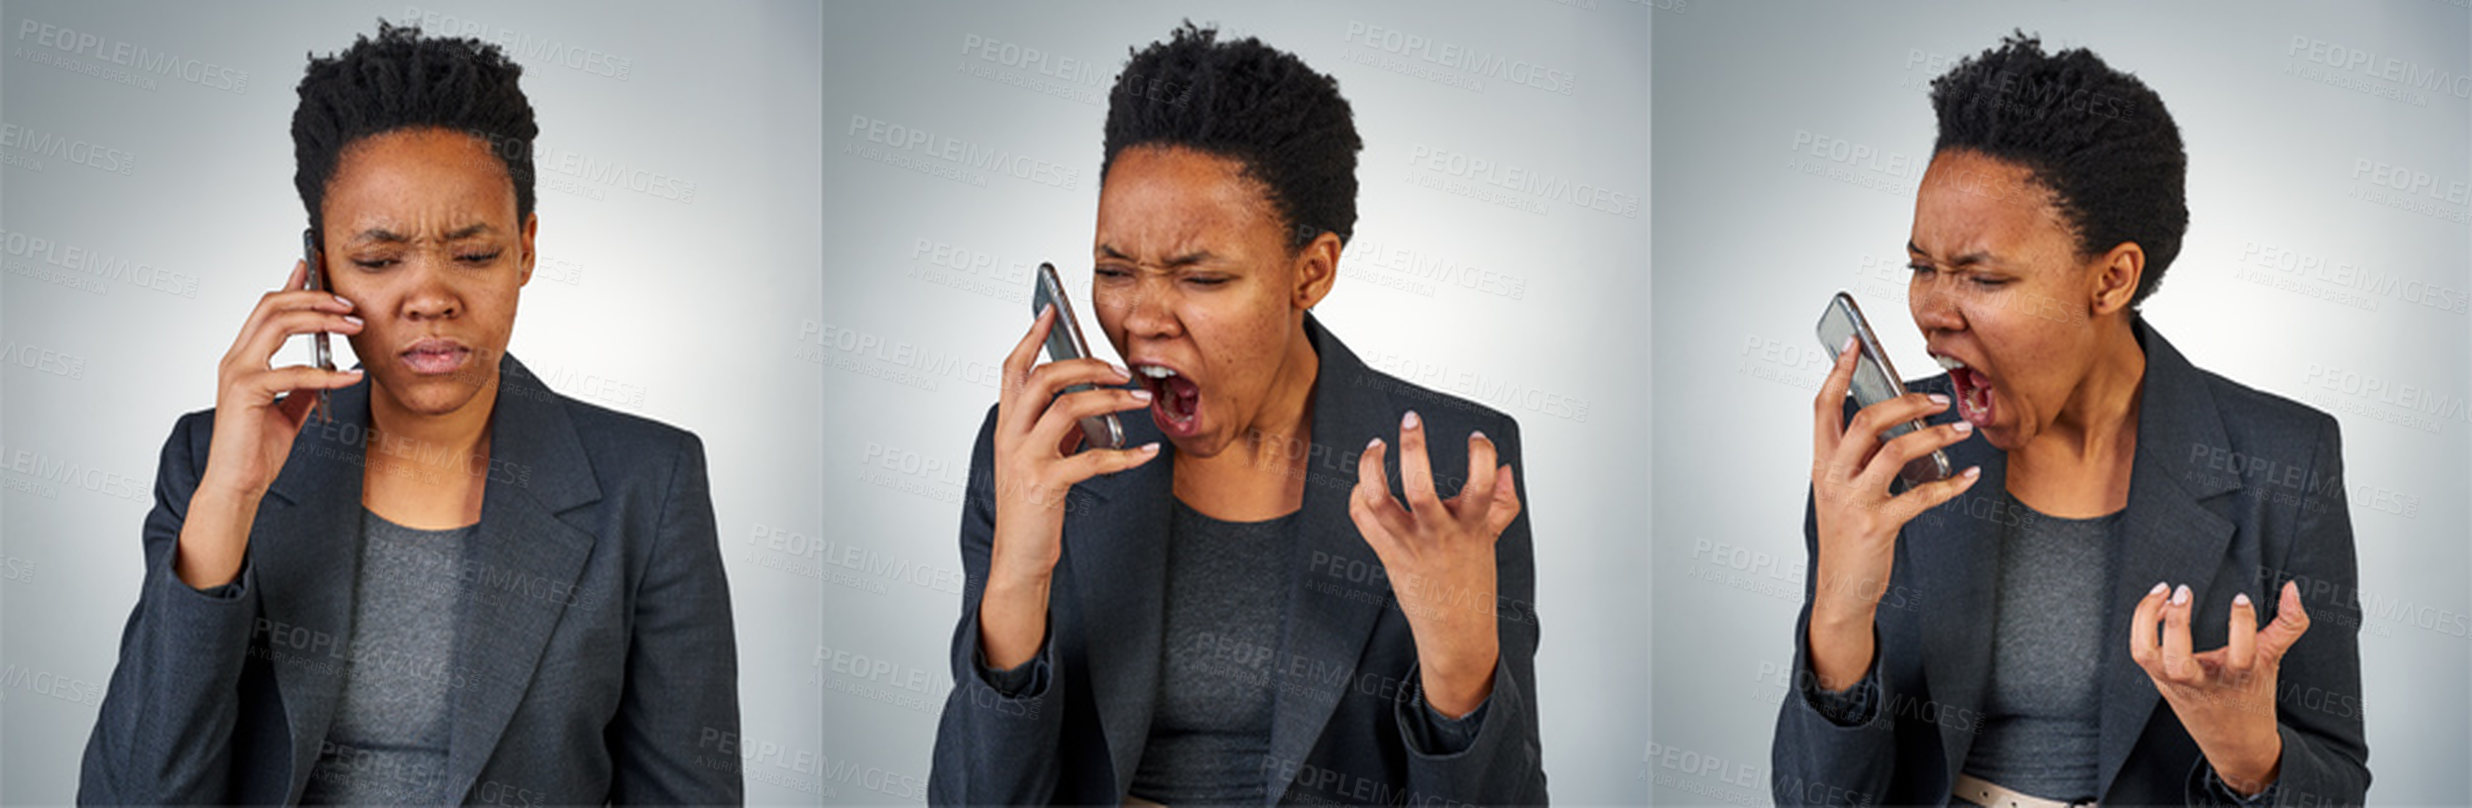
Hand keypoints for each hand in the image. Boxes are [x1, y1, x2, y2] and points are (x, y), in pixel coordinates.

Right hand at [179, 259, 364, 586]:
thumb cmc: (258, 450)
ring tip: (354, 325)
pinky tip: (351, 376)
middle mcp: (236, 358)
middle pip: (272, 305)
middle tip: (349, 304)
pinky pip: (293, 372)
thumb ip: (303, 387)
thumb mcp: (289, 410)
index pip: (267, 308)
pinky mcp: (247, 392)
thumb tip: (329, 369)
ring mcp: (238, 372)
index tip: (315, 266)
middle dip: (314, 296)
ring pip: (278, 324)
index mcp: (245, 358)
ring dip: (321, 319)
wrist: (238, 484)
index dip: (292, 284)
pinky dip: (326, 373)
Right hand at [978, 303, 1158, 668]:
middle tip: (1121, 368)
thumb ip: (1055, 430)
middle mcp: (1010, 436)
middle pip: (1043, 379)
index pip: (1012, 368)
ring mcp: (1025, 459)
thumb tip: (1089, 403)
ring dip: (1110, 400)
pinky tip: (1147, 453)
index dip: (1030, 336)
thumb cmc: (1032, 508)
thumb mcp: (1038, 459)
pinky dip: (1125, 454)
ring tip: (1140, 399)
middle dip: (1086, 365)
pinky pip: (1092, 459)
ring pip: (1067, 409)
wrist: (1018, 560)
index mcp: (1007, 425)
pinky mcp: (1045, 485)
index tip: (1051, 311)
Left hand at [1349, 409, 1519, 717]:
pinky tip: (1365, 480)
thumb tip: (1505, 469)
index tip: (1477, 438)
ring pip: (1379, 501)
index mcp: (1470, 528)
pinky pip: (1362, 518)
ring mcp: (1408, 543)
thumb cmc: (1469, 582)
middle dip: (1413, 447)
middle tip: (1411, 421)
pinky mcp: (1386, 553)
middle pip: (1419, 487)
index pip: (1482, 484)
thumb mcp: (1491, 539)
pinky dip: (1358, 494)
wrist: (1454, 631)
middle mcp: (1437, 534)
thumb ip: (1501, 502)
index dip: (1482, 454)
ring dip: (1371, 467)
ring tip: (1377, 445)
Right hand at [1805, 337, 1980, 689]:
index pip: (1824, 407)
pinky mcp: (1877, 525)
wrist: (1841, 590)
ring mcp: (1853, 501)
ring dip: (1933, 436)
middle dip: (1904, 403)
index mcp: (1822, 464)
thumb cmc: (1846, 537)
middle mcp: (1833, 478)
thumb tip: (1892, 422)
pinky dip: (1950, 484)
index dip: (1839, 373)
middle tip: (1936, 399)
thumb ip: (1857, 458)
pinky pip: (1920, 495)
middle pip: (1864, 422)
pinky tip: (1969, 478)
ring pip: (1894, 451)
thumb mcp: (1841, 491)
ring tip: (1959, 430)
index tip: (1854, 344)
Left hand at [2131, 580, 2305, 796]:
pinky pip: (2141, 651)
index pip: (2241, 656)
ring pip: (2148, 657)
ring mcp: (2176, 683)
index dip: (2242, 625)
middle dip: (2177, 624)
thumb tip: (2292, 588)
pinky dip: (2143, 626)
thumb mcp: (2273, 660)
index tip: (2241, 598)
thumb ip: (2288, 624)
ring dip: (2147, 621)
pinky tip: (2160, 608)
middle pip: (2178, 662)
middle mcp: (2202, 684)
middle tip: (2184, 591)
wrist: (2234, 743)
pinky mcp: (2159, 680)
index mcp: (2238, 680)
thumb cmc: (2251, 696)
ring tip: (2162, 592)